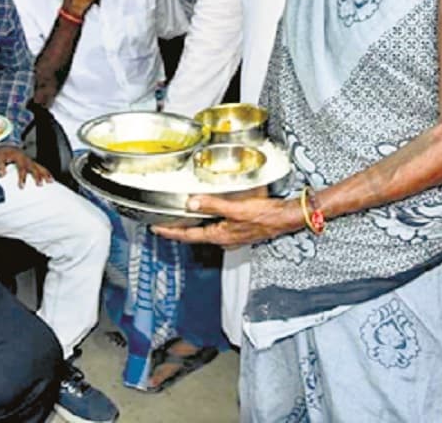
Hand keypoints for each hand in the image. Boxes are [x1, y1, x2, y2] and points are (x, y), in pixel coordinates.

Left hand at [0, 146, 51, 187]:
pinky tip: (51, 179)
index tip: (22, 186)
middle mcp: (27, 159)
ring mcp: (31, 161)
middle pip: (34, 168)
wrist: (8, 146)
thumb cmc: (4, 153)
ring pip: (40, 167)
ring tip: (51, 181)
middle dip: (37, 176)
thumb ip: (0, 165)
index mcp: (19, 158)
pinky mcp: (33, 163)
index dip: (22, 178)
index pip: (22, 168)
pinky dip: (47, 172)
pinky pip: (41, 167)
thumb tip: (2, 174)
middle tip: (40, 185)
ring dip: (46, 174)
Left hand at [154, 194, 300, 246]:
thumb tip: (191, 202)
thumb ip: (213, 205)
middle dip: (177, 230)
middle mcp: (224, 238)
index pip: (188, 235)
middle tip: (163, 224)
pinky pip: (215, 228)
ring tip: (180, 218)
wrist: (286, 218)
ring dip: (191, 226)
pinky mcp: (239, 230)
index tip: (156, 229)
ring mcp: (232, 236)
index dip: (170, 232)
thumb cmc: (266, 216)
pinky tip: (208, 214)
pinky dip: (206, 222)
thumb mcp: (237, 208)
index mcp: (220, 235)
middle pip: (194, 236)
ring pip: (204, 232)